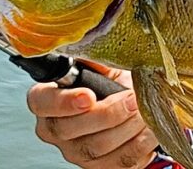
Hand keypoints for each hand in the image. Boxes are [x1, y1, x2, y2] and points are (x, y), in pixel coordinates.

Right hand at [27, 69, 158, 167]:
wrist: (133, 107)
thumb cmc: (112, 84)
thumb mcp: (103, 65)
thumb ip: (95, 56)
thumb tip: (97, 37)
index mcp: (48, 100)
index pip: (42, 102)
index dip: (63, 102)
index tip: (88, 96)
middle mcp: (56, 130)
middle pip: (70, 129)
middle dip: (107, 113)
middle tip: (132, 98)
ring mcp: (76, 152)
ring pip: (97, 147)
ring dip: (127, 127)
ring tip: (145, 110)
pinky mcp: (99, 168)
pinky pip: (119, 161)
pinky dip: (139, 143)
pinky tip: (150, 127)